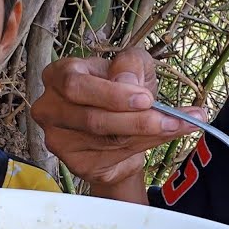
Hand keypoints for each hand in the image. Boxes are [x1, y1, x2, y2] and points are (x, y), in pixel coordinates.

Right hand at [31, 48, 203, 188]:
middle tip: (168, 119)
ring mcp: (58, 139)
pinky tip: (162, 137)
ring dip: (148, 134)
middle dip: (134, 120)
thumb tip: (127, 82)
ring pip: (106, 141)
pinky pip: (113, 158)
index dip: (111, 94)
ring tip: (178, 125)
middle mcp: (50, 108)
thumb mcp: (131, 67)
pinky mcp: (75, 163)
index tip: (146, 98)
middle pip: (92, 118)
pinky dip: (144, 147)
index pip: (76, 85)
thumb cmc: (119, 90)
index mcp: (57, 75)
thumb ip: (131, 65)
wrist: (118, 127)